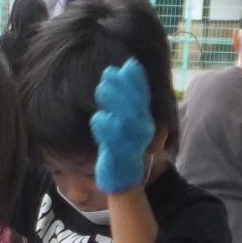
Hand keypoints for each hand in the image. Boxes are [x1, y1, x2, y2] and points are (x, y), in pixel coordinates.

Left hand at [90, 58, 155, 194]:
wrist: (123, 178)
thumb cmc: (122, 146)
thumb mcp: (125, 122)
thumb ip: (124, 101)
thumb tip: (120, 72)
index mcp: (143, 120)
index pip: (142, 97)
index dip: (138, 80)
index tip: (129, 63)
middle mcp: (140, 131)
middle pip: (134, 106)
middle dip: (123, 87)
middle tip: (108, 72)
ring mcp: (131, 144)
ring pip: (125, 122)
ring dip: (115, 103)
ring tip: (101, 88)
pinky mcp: (118, 157)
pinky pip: (114, 142)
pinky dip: (107, 129)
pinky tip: (98, 117)